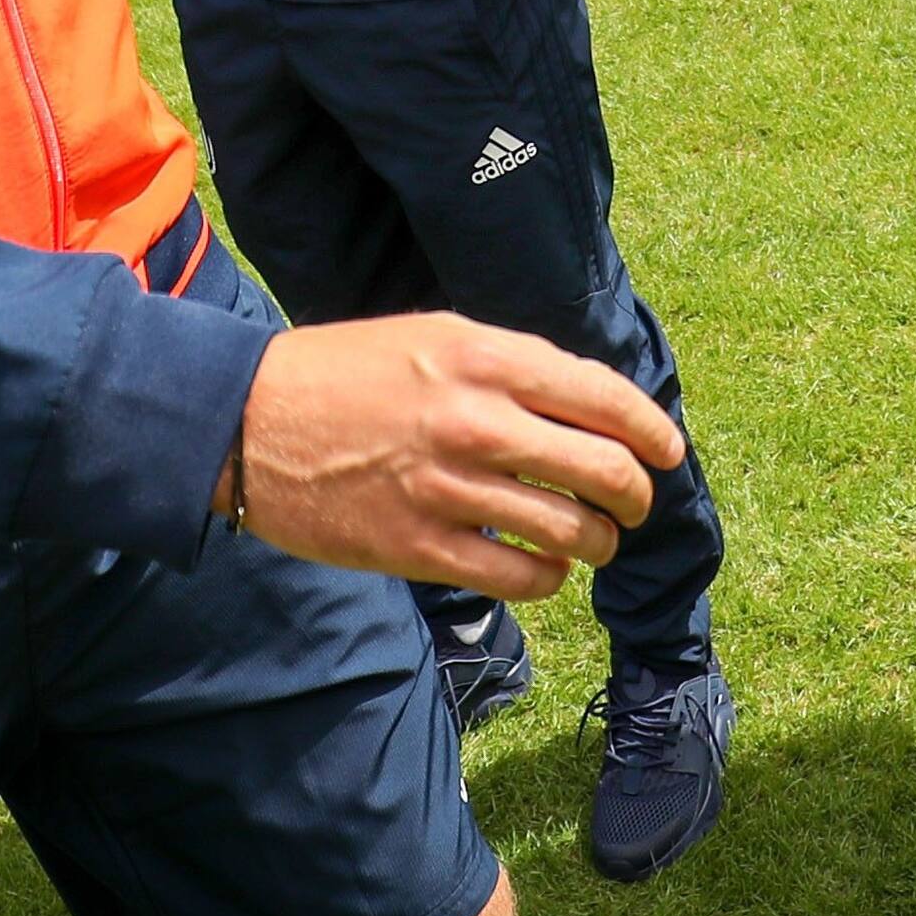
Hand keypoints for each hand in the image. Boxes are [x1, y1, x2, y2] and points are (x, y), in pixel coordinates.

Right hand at [231, 313, 682, 600]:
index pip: (603, 396)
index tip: (667, 452)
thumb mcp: (433, 337)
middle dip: (635, 495)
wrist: (247, 420)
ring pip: (571, 530)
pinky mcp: (420, 547)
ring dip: (597, 542)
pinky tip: (542, 567)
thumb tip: (589, 405)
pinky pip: (521, 578)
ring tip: (592, 541)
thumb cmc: (345, 371)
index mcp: (483, 357)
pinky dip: (548, 578)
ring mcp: (449, 488)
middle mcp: (476, 420)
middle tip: (633, 505)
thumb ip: (510, 366)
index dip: (651, 431)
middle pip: (603, 469)